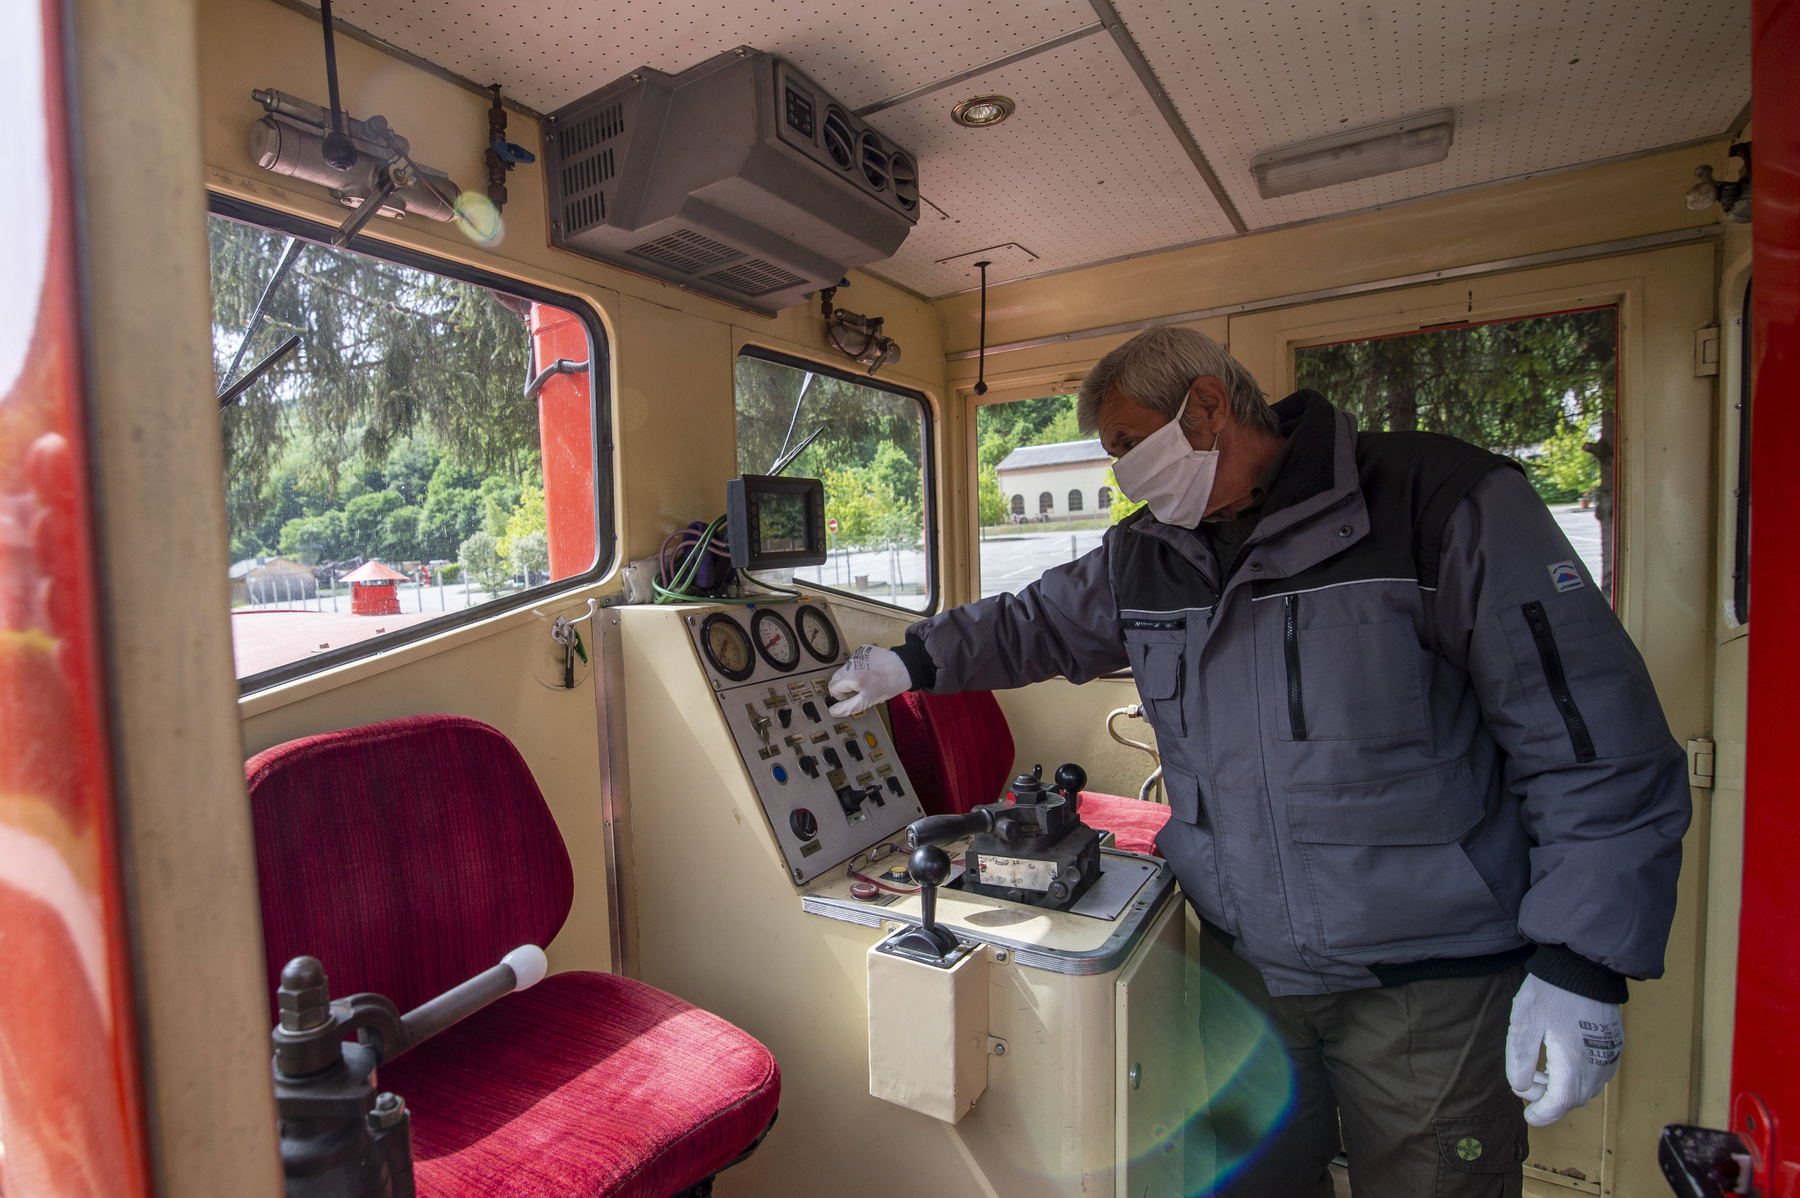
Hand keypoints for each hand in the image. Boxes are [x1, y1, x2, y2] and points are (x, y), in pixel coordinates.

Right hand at [828, 645, 910, 716]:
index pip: (832, 687)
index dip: (840, 695)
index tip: (850, 697)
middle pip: (836, 677)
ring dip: (851, 676)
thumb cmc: (889, 684)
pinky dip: (858, 667)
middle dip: (844, 686)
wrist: (904, 668)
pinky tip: (870, 671)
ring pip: (845, 669)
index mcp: (851, 677)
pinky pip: (854, 661)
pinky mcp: (862, 649)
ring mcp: (856, 654)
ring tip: (867, 680)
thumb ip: (848, 707)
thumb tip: (833, 711)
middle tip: (858, 691)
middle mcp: (851, 663)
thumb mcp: (867, 701)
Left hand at [1505, 974, 1622, 1126]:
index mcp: (1574, 1061)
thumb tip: (1520, 1088)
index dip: (1543, 1114)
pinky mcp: (1614, 1046)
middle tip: (1528, 1084)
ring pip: (1586, 1089)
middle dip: (1549, 1099)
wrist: (1585, 965)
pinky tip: (1560, 1059)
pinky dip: (1577, 1077)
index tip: (1528, 1116)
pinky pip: (1597, 1074)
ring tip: (1540, 1070)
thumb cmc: (1552, 991)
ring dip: (1563, 1088)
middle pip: (1573, 1099)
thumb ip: (1520, 1058)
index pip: (1560, 1103)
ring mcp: (1609, 1056)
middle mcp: (1597, 1064)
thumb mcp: (1525, 1022)